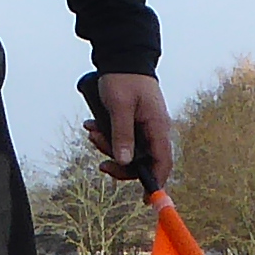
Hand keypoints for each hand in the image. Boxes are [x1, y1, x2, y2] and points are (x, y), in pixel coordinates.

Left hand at [83, 71, 174, 192]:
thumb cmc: (123, 78)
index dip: (156, 182)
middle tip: (100, 160)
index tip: (145, 200)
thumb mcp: (119, 107)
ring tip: (91, 131)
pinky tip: (93, 124)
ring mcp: (145, 125)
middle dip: (118, 160)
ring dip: (108, 145)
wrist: (122, 55)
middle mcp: (155, 129)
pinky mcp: (134, 121)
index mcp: (157, 126)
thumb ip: (122, 135)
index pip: (162, 162)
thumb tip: (124, 162)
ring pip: (128, 148)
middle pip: (141, 160)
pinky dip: (107, 134)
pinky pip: (122, 136)